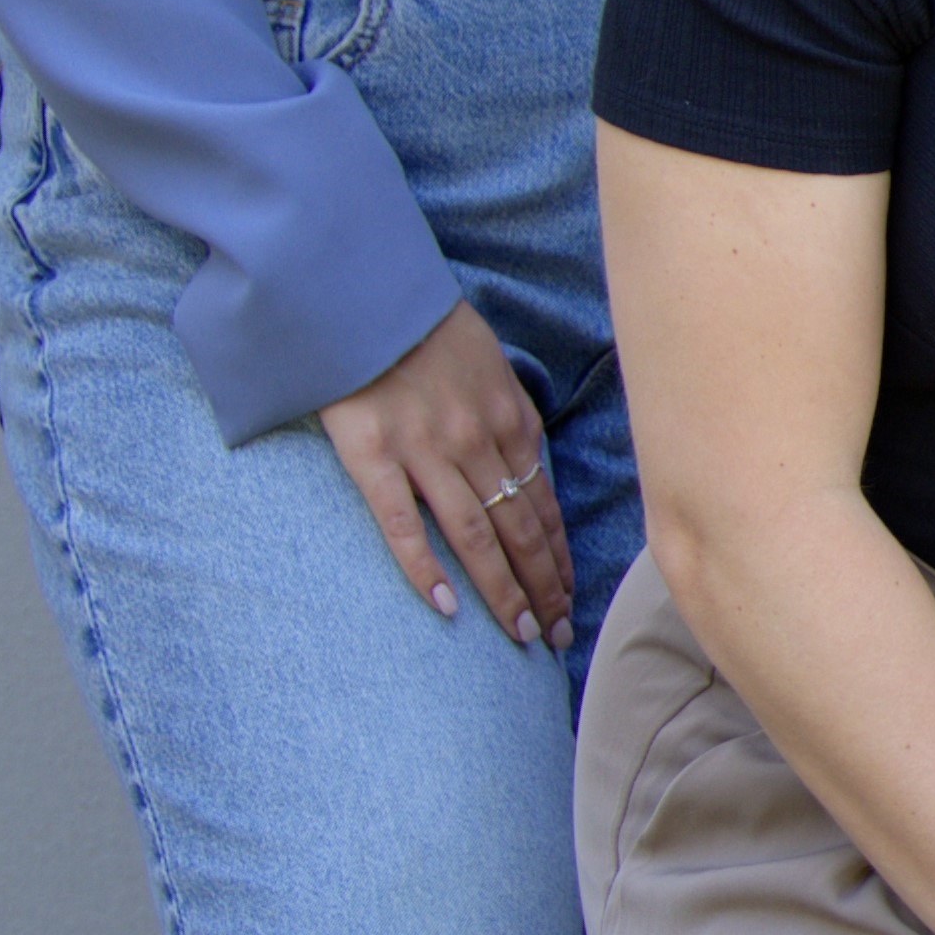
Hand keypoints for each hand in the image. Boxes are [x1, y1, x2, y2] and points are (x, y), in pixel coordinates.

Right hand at [318, 299, 573, 654]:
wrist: (366, 297)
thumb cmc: (428, 332)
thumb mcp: (491, 370)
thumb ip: (507, 421)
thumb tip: (524, 471)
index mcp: (511, 424)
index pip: (544, 508)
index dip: (558, 559)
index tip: (569, 600)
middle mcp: (479, 443)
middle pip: (520, 531)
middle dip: (542, 588)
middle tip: (554, 636)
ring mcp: (427, 451)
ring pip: (477, 535)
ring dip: (502, 590)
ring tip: (519, 636)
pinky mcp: (374, 455)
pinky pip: (402, 522)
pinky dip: (426, 566)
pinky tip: (446, 605)